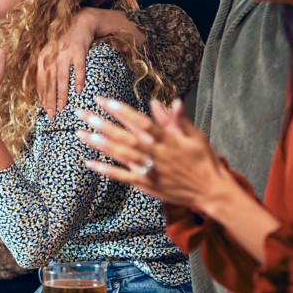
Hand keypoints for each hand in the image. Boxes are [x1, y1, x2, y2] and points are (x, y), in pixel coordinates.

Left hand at [36, 7, 139, 116]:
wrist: (81, 21)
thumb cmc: (65, 39)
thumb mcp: (51, 51)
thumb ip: (46, 67)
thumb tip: (43, 89)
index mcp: (43, 57)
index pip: (41, 80)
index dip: (42, 96)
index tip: (44, 110)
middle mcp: (52, 55)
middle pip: (49, 81)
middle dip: (50, 99)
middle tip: (51, 115)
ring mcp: (65, 52)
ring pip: (61, 77)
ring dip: (61, 93)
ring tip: (62, 107)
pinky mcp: (79, 50)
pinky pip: (78, 68)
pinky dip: (78, 79)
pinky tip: (78, 91)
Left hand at [75, 97, 231, 209]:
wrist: (211, 191)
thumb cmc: (204, 160)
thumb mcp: (195, 137)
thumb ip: (177, 120)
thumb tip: (162, 102)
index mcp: (168, 140)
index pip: (141, 123)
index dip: (122, 112)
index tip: (106, 101)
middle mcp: (156, 155)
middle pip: (124, 137)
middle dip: (102, 124)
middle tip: (83, 114)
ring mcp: (150, 171)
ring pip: (120, 156)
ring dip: (99, 144)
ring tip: (81, 133)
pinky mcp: (146, 184)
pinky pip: (123, 177)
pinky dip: (106, 170)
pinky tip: (90, 163)